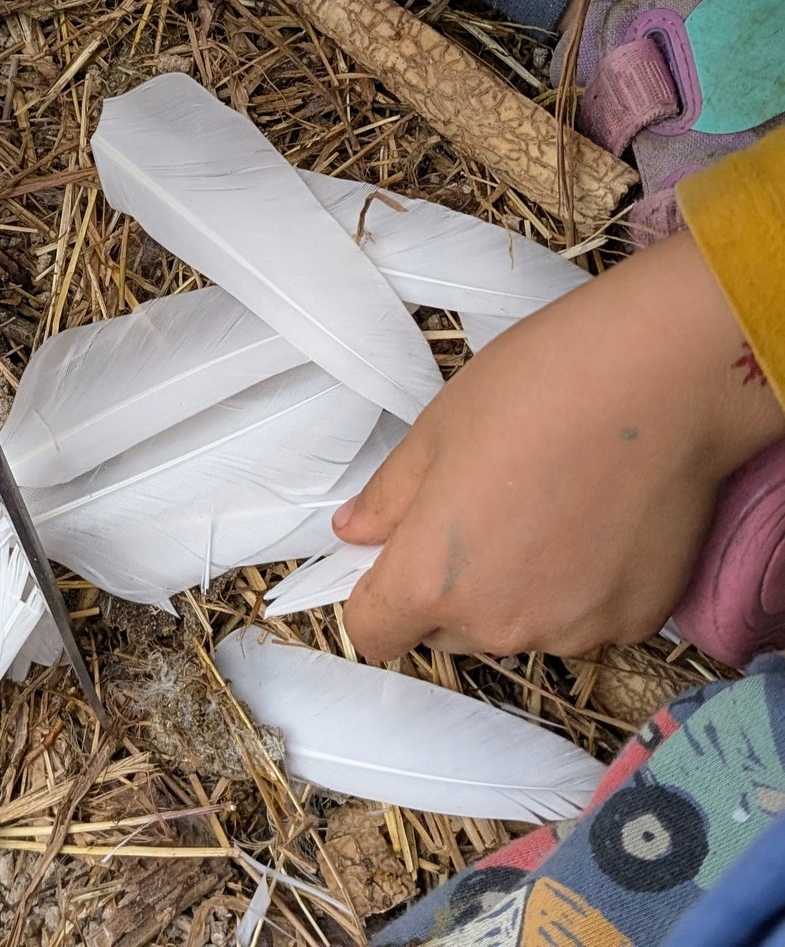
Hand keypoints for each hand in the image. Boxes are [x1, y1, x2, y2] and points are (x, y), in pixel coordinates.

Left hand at [334, 231, 784, 661]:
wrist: (661, 382)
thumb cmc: (533, 392)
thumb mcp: (434, 433)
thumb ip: (388, 499)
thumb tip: (353, 532)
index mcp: (432, 581)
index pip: (374, 633)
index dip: (374, 599)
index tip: (392, 559)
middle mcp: (499, 625)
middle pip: (446, 632)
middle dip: (444, 590)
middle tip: (475, 514)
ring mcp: (573, 631)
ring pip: (516, 628)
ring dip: (514, 592)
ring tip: (541, 511)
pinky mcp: (636, 622)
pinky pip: (581, 621)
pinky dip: (577, 590)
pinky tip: (593, 525)